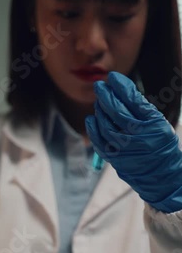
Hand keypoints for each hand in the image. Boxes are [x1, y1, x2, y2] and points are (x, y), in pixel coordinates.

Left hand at [85, 71, 181, 212]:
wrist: (162, 176)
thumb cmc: (161, 146)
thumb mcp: (159, 123)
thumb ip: (141, 109)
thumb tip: (120, 91)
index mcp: (153, 124)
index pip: (133, 100)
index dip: (121, 87)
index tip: (113, 77)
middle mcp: (138, 137)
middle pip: (116, 111)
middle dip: (106, 95)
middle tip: (99, 86)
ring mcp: (125, 149)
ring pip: (105, 125)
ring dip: (99, 110)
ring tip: (98, 102)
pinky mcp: (115, 159)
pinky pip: (99, 142)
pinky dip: (93, 129)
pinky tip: (91, 119)